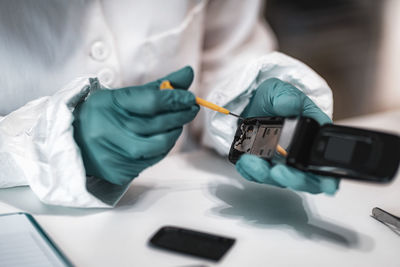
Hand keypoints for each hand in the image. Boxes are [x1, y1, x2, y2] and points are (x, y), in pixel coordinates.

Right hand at [73, 66, 198, 184]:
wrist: (74, 143)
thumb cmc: (101, 115)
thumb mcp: (122, 96)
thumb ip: (156, 87)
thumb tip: (188, 74)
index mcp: (107, 105)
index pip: (151, 101)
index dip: (175, 98)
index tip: (188, 96)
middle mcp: (108, 131)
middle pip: (158, 123)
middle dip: (180, 114)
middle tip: (191, 107)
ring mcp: (114, 154)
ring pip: (159, 145)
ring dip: (174, 133)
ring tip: (176, 124)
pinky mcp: (119, 171)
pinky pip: (153, 160)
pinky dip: (164, 148)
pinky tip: (164, 138)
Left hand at [236, 78, 338, 194]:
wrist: (249, 104)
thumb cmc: (272, 99)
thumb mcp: (280, 91)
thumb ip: (287, 97)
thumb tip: (290, 105)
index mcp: (312, 137)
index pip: (327, 164)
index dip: (329, 177)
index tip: (326, 184)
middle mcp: (298, 155)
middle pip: (304, 179)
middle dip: (293, 179)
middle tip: (280, 172)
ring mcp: (279, 163)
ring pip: (277, 179)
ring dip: (264, 174)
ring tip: (251, 161)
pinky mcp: (261, 166)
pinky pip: (256, 175)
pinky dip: (249, 171)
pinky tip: (243, 161)